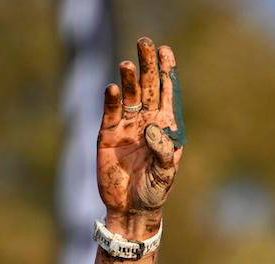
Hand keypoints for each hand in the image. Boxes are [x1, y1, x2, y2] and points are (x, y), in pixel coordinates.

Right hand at [97, 37, 184, 237]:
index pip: (167, 93)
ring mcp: (127, 126)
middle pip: (147, 87)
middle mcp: (147, 121)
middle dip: (147, 65)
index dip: (166, 71)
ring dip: (129, 79)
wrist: (130, 209)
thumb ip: (163, 151)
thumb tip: (153, 127)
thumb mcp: (165, 174)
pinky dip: (112, 99)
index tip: (166, 51)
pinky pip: (110, 111)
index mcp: (167, 127)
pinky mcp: (108, 134)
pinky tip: (114, 87)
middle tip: (144, 43)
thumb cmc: (154, 191)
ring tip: (128, 64)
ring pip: (129, 95)